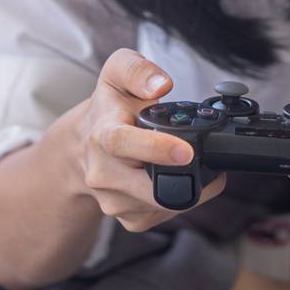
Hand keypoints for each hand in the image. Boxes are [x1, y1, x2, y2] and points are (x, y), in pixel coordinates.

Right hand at [72, 48, 227, 232]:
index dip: (155, 149)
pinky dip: (183, 198)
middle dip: (185, 176)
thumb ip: (138, 70)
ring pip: (164, 203)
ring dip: (189, 186)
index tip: (185, 150)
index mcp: (101, 134)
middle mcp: (103, 172)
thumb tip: (161, 84)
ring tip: (189, 161)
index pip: (122, 143)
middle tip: (205, 157)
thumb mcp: (117, 73)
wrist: (84, 146)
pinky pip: (166, 215)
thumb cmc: (108, 109)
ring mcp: (113, 200)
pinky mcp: (128, 219)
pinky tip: (178, 177)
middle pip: (150, 187)